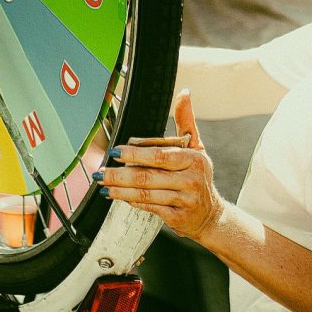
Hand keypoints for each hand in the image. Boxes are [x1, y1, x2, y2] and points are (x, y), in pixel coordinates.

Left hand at [98, 89, 225, 240]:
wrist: (211, 214)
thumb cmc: (198, 175)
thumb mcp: (197, 147)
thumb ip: (186, 120)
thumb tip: (184, 92)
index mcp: (194, 159)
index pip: (160, 155)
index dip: (135, 153)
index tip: (115, 151)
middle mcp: (191, 180)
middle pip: (149, 176)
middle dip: (120, 175)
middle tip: (101, 173)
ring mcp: (185, 200)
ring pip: (147, 194)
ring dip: (121, 190)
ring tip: (104, 186)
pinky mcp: (179, 218)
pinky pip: (151, 208)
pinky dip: (134, 202)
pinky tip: (121, 197)